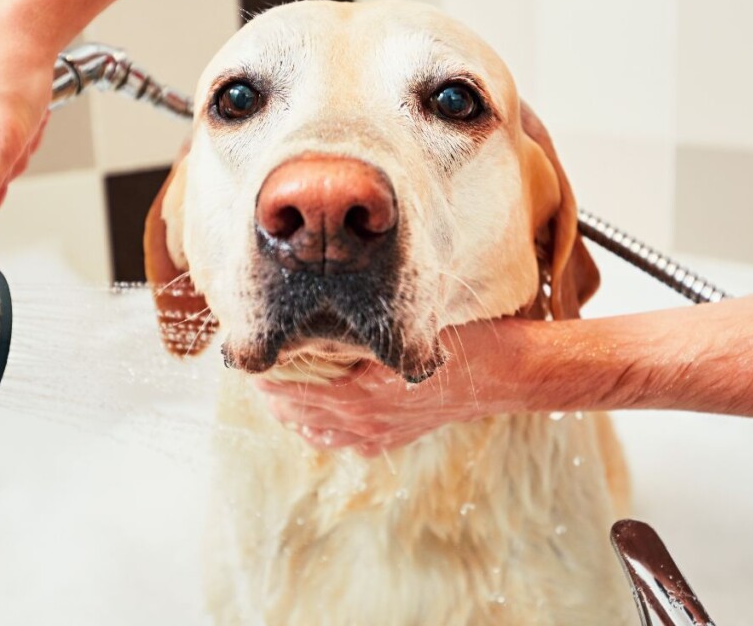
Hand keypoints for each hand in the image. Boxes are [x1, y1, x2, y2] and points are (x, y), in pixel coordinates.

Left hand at [252, 320, 535, 455]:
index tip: (248, 348)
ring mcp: (376, 432)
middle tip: (256, 362)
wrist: (504, 374)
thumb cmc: (460, 338)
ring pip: (313, 430)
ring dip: (291, 410)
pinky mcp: (391, 438)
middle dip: (270, 388)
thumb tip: (312, 310)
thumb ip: (360, 323)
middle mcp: (362, 418)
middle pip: (293, 410)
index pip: (289, 385)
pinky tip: (315, 413)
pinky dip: (320, 429)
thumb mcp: (406, 321)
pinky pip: (341, 442)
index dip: (264, 369)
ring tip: (276, 387)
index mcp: (360, 389)